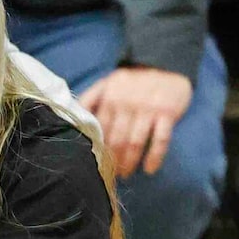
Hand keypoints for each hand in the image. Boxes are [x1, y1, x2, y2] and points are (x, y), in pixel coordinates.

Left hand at [76, 65, 192, 175]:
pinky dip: (155, 156)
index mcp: (110, 98)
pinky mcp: (167, 113)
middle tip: (110, 174)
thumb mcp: (108, 83)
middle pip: (116, 139)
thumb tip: (71, 117)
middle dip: (112, 160)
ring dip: (130, 161)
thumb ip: (90, 99)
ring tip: (126, 174)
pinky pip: (161, 139)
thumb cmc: (132, 81)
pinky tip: (150, 169)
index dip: (97, 148)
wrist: (165, 64)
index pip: (100, 129)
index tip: (94, 163)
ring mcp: (148, 109)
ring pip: (135, 142)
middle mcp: (127, 104)